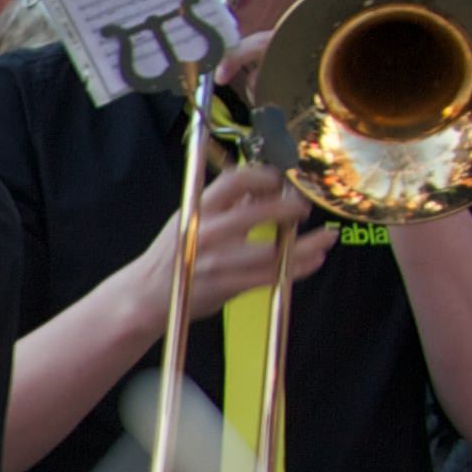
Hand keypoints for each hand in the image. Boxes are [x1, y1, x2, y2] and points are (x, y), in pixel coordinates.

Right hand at [170, 160, 338, 317]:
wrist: (146, 295)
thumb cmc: (175, 255)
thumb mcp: (192, 219)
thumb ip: (226, 204)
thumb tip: (261, 186)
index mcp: (197, 210)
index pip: (233, 181)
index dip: (262, 176)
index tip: (280, 180)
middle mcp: (206, 233)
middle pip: (256, 214)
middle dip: (288, 209)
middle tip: (304, 209)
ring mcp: (216, 261)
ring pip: (270, 252)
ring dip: (304, 246)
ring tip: (326, 240)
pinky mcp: (226, 286)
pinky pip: (270, 277)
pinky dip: (296, 269)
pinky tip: (313, 261)